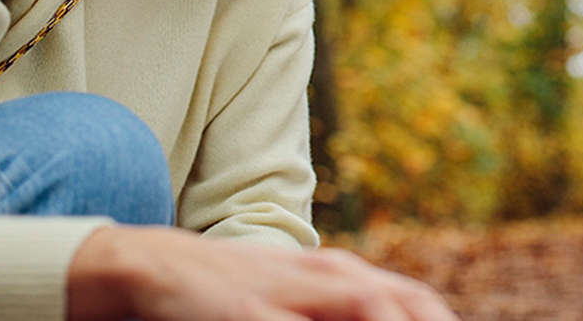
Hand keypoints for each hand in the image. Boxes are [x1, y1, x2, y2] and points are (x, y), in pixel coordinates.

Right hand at [67, 224, 457, 320]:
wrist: (166, 267)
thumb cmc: (240, 291)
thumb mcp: (299, 299)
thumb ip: (339, 313)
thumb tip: (386, 320)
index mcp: (343, 274)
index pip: (416, 303)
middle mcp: (329, 275)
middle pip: (406, 304)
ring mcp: (294, 291)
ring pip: (369, 308)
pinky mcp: (256, 312)